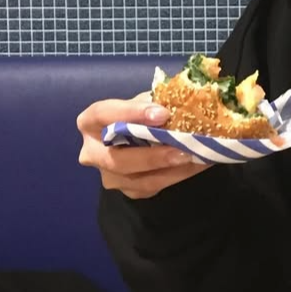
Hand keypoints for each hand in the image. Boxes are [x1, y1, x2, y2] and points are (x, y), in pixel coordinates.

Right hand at [77, 93, 210, 198]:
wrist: (140, 135)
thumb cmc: (141, 113)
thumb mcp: (144, 101)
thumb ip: (155, 102)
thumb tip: (182, 101)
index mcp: (91, 122)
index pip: (103, 115)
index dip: (131, 113)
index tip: (162, 113)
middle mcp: (92, 153)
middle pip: (117, 160)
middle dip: (153, 157)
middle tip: (183, 150)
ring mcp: (109, 175)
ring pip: (139, 180)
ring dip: (173, 170)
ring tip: (199, 157)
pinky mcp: (128, 190)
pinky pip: (153, 186)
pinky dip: (179, 175)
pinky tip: (199, 164)